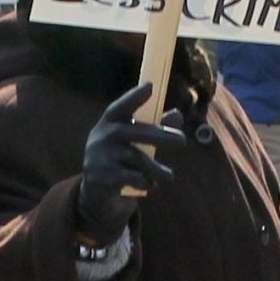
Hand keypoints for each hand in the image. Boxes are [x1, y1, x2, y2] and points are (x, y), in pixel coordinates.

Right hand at [74, 83, 189, 245]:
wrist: (96, 193)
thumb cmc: (121, 159)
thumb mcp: (135, 142)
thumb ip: (156, 127)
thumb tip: (178, 115)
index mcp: (109, 123)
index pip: (121, 107)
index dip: (134, 97)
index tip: (150, 87)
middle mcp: (102, 137)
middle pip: (137, 132)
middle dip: (162, 136)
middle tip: (183, 141)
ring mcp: (100, 157)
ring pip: (139, 160)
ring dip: (158, 170)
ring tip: (168, 176)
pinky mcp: (102, 178)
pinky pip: (133, 178)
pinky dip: (146, 183)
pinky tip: (147, 185)